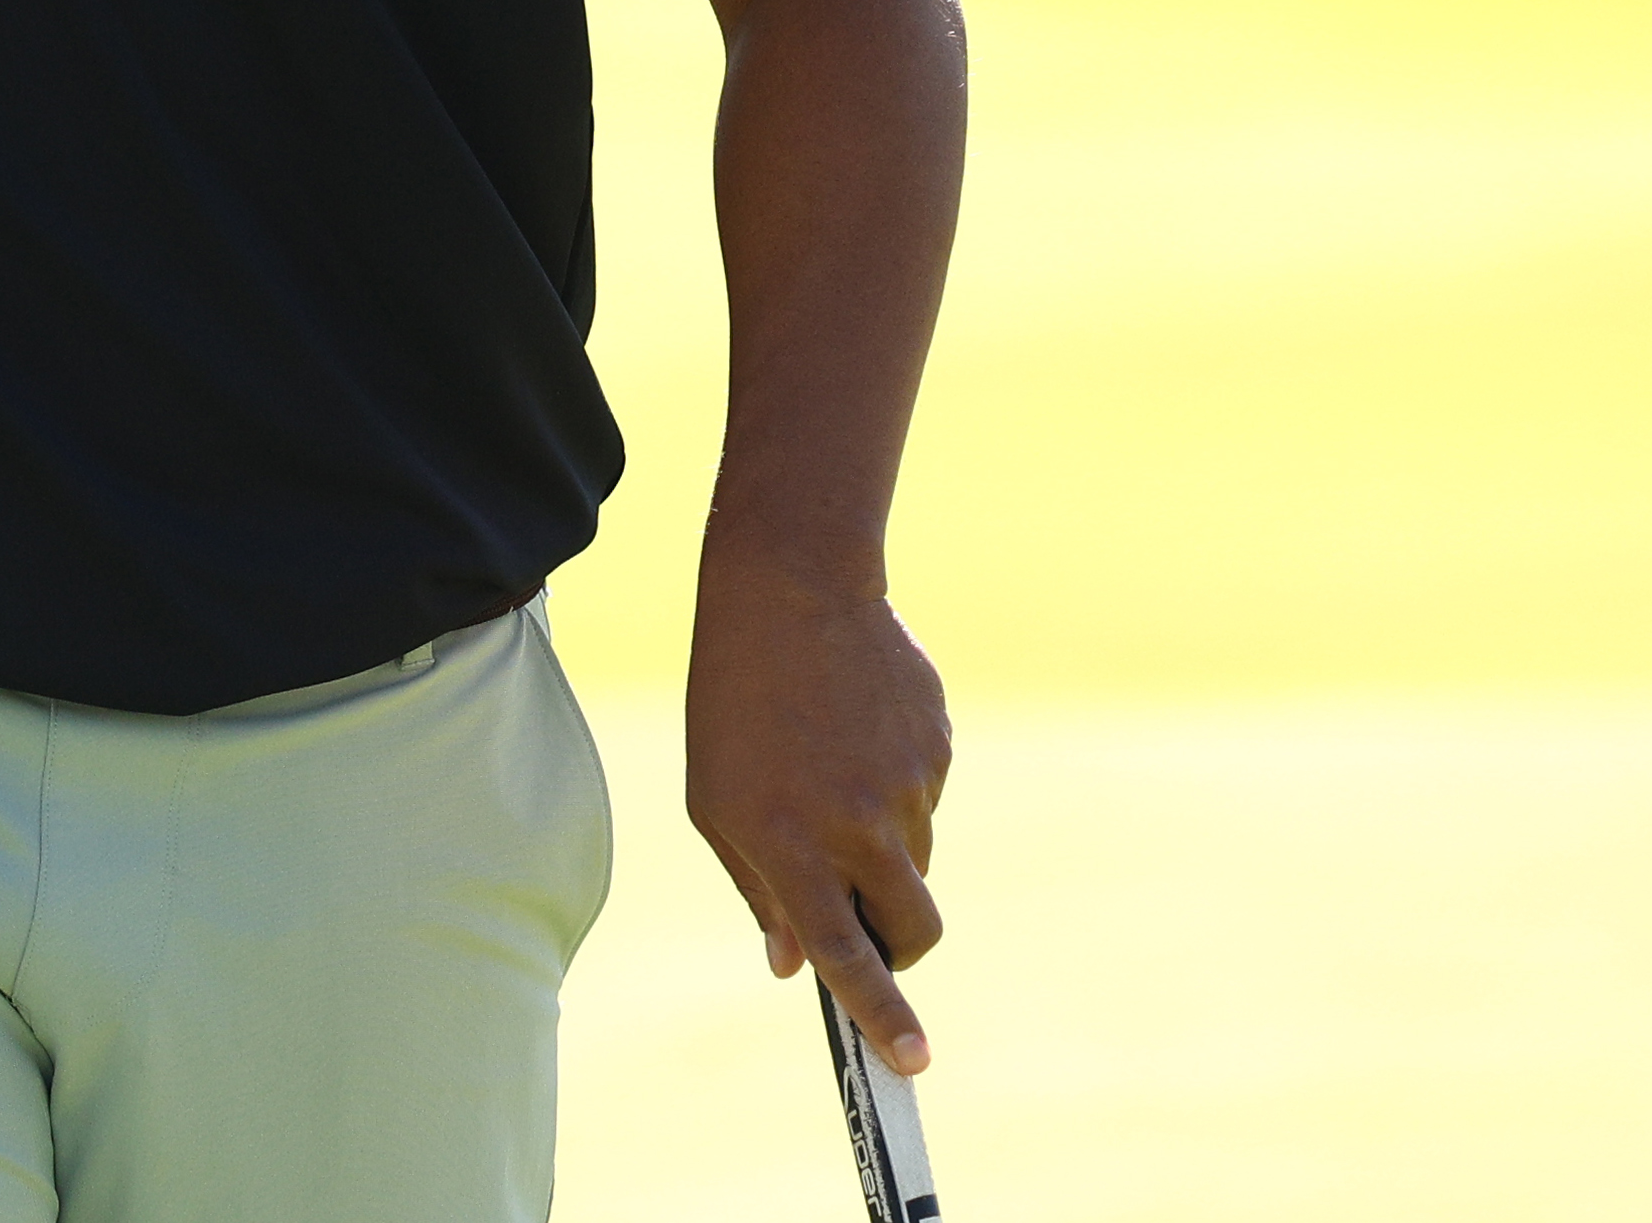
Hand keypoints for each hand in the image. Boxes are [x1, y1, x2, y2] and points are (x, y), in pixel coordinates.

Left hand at [688, 553, 950, 1075]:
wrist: (791, 588)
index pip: (845, 956)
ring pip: (915, 857)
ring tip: (828, 769)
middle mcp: (857, 827)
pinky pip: (924, 797)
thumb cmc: (734, 703)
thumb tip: (789, 964)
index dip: (882, 1016)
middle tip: (870, 918)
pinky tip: (853, 727)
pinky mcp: (936, 749)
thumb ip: (757, 888)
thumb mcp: (714, 802)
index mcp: (791, 847)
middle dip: (900, 944)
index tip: (912, 1063)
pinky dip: (894, 784)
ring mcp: (906, 787)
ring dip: (883, 845)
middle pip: (913, 928)